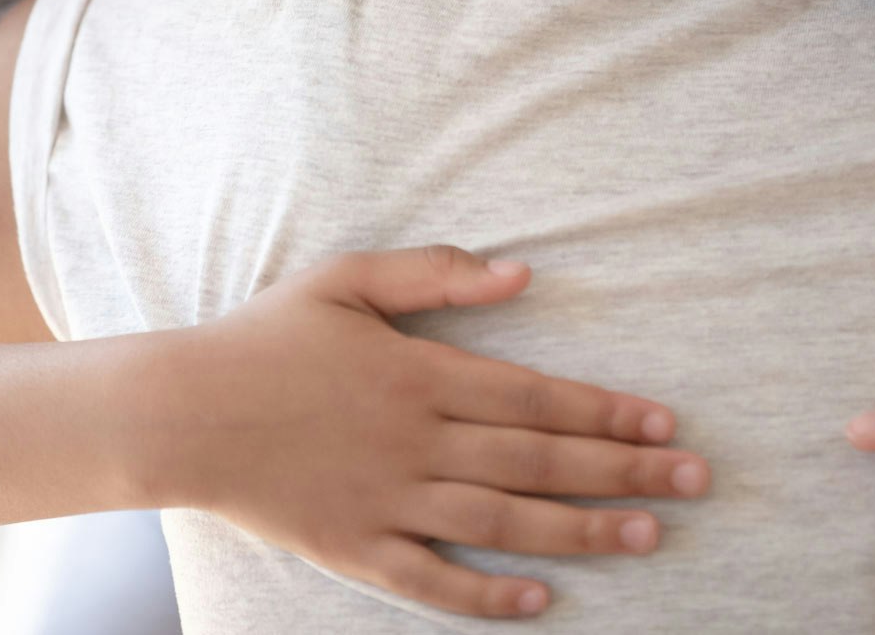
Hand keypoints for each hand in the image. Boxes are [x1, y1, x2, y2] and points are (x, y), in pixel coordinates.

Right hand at [168, 245, 711, 618]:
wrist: (180, 411)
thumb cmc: (265, 338)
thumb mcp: (346, 278)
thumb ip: (436, 273)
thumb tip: (522, 273)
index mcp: (417, 373)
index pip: (534, 397)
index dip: (606, 411)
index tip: (666, 425)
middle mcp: (414, 441)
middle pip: (537, 461)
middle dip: (624, 472)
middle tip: (695, 483)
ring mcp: (386, 500)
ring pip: (502, 522)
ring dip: (581, 532)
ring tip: (649, 538)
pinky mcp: (354, 548)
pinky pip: (431, 581)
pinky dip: (486, 597)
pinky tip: (540, 603)